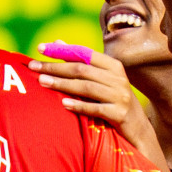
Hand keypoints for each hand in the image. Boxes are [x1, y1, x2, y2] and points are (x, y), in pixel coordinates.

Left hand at [29, 48, 160, 162]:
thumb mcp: (102, 79)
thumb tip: (58, 42)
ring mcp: (120, 96)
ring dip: (62, 84)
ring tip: (42, 82)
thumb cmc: (113, 100)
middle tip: (33, 66)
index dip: (62, 50)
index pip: (84, 53)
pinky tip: (63, 104)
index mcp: (113, 66)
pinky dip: (79, 105)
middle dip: (55, 67)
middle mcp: (118, 78)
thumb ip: (81, 62)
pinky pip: (96, 108)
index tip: (40, 48)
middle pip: (82, 70)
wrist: (138, 129)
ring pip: (87, 87)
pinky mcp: (120, 114)